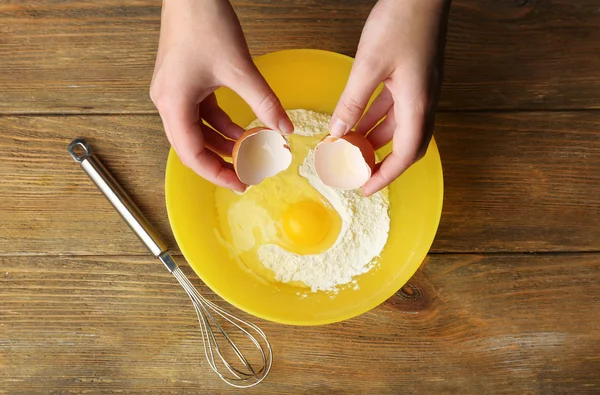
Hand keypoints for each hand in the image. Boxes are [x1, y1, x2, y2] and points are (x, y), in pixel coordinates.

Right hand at [150, 0, 292, 191]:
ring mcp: (175, 92)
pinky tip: (244, 128)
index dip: (217, 173)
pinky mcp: (184, 83)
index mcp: (173, 104)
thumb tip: (284, 128)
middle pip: (192, 146)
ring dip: (224, 142)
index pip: (192, 154)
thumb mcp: (240, 70)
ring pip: (198, 130)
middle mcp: (168, 102)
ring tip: (251, 152)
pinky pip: (203, 113)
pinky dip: (222, 123)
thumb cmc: (204, 23)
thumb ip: (264, 102)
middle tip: (247, 174)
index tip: (240, 183)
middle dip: (221, 161)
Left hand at [330, 0, 449, 195]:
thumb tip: (337, 132)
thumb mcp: (368, 66)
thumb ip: (352, 102)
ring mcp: (420, 88)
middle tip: (359, 173)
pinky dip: (376, 118)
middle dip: (383, 162)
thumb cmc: (402, 22)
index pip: (406, 154)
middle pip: (408, 144)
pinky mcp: (413, 76)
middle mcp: (424, 100)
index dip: (386, 175)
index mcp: (418, 103)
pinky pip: (395, 107)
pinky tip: (357, 120)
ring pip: (399, 125)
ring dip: (376, 139)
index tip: (366, 188)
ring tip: (350, 148)